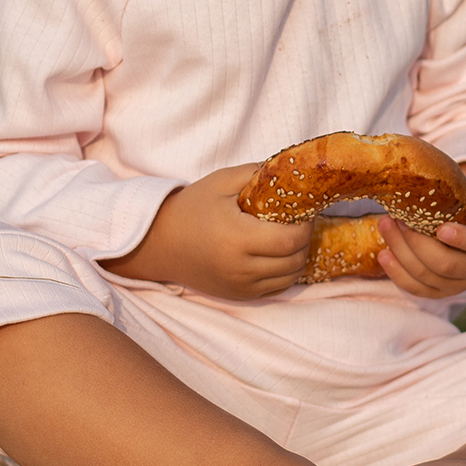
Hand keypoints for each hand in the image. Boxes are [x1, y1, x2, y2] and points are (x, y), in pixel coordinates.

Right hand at [101, 164, 311, 299]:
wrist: (160, 243)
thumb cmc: (191, 208)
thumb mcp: (222, 181)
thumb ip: (257, 173)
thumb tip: (289, 169)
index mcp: (238, 238)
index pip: (291, 239)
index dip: (305, 225)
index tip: (303, 211)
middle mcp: (241, 268)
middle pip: (295, 260)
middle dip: (304, 240)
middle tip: (299, 222)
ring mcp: (240, 286)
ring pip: (290, 277)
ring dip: (297, 257)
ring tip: (289, 237)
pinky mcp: (239, 296)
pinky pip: (277, 288)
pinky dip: (285, 272)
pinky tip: (278, 255)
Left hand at [375, 163, 465, 298]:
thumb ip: (447, 183)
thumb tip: (406, 156)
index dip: (462, 238)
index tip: (441, 229)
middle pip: (444, 263)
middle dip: (414, 241)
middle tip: (394, 218)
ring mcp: (462, 283)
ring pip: (427, 277)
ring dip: (400, 252)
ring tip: (384, 225)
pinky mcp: (443, 292)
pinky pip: (418, 290)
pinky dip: (397, 273)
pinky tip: (383, 253)